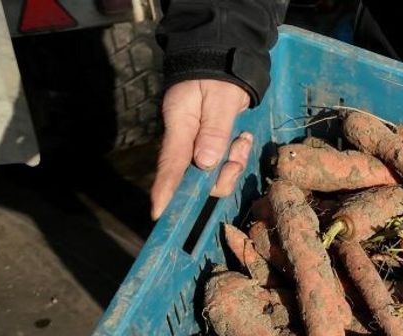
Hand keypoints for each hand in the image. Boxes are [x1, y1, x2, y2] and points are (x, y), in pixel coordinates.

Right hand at [150, 80, 253, 219]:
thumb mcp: (221, 99)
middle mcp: (184, 136)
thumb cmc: (219, 75)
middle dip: (223, 173)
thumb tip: (205, 163)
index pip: (171, 163)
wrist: (223, 57)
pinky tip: (243, 138)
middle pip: (197, 174)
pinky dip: (236, 154)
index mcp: (180, 124)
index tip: (159, 212)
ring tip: (244, 138)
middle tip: (240, 147)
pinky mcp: (209, 142)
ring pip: (214, 170)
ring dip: (233, 161)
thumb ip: (215, 130)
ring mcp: (196, 141)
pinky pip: (223, 160)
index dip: (165, 189)